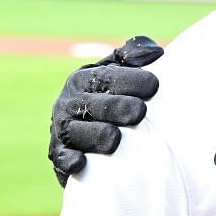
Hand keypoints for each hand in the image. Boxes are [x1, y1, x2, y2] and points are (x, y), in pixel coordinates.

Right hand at [49, 36, 162, 184]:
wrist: (94, 138)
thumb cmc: (114, 98)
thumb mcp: (121, 71)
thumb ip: (134, 55)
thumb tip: (155, 52)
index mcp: (84, 79)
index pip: (107, 77)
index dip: (131, 81)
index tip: (154, 86)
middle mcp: (69, 102)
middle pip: (95, 105)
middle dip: (118, 108)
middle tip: (140, 112)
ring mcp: (63, 130)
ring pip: (79, 132)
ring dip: (98, 136)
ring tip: (115, 139)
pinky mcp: (59, 156)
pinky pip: (62, 158)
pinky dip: (70, 160)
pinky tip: (81, 162)